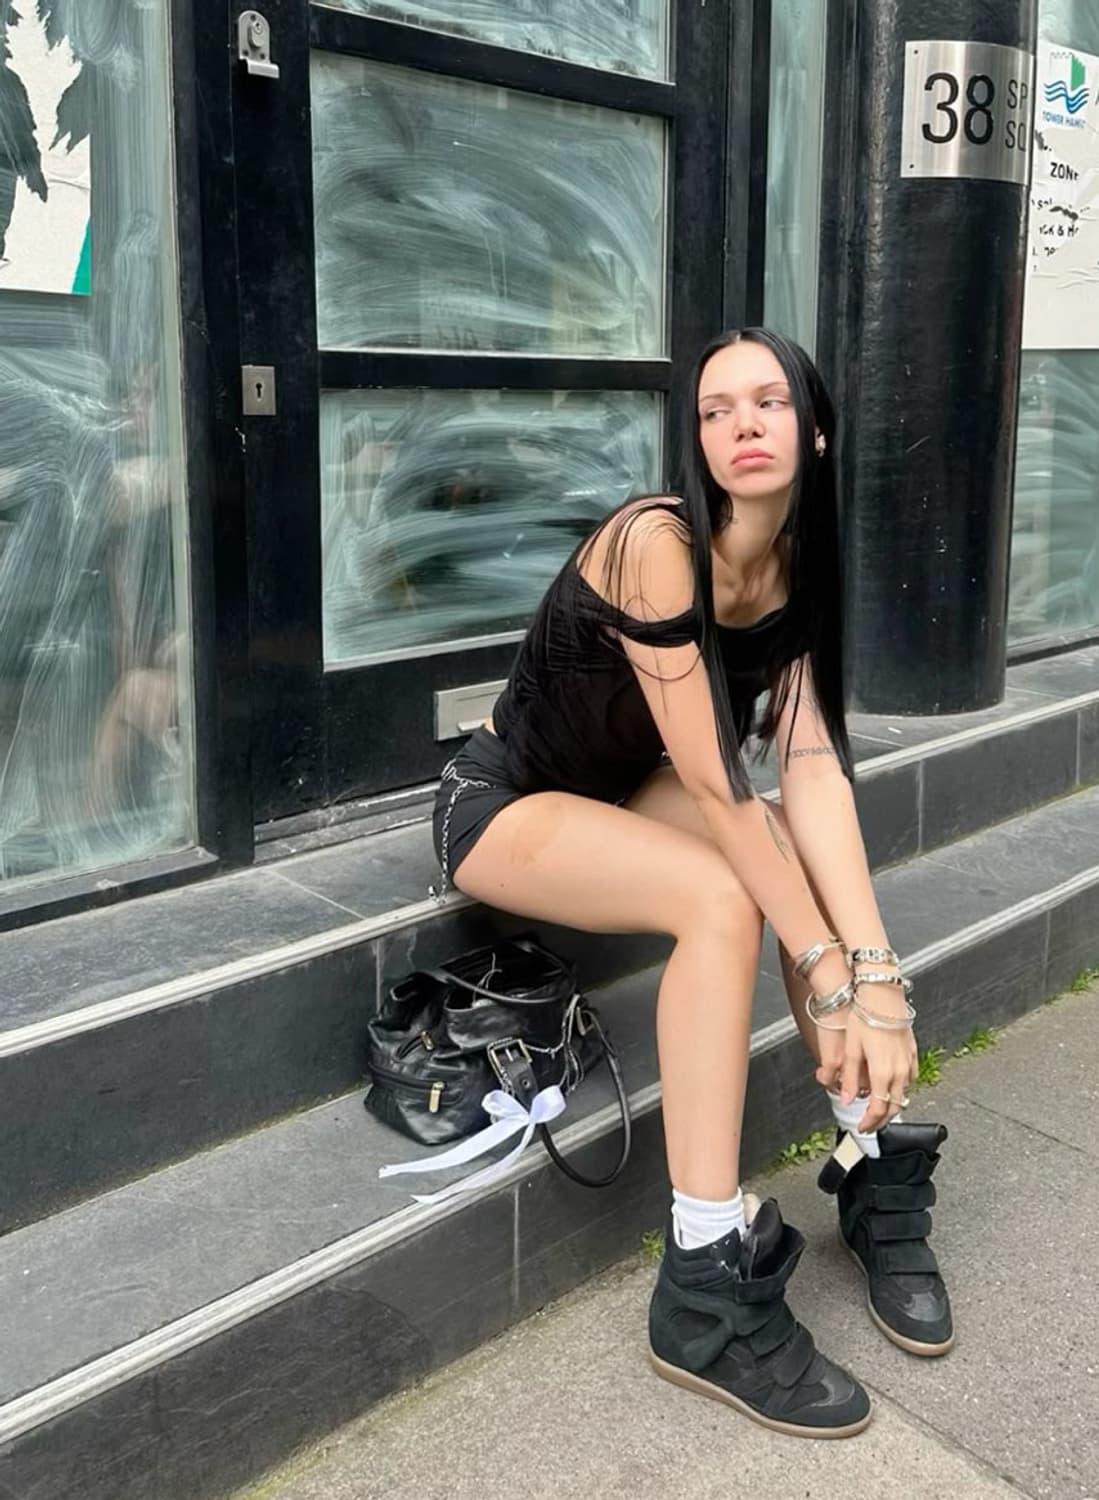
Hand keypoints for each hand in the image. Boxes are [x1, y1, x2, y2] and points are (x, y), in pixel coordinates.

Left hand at [840, 981, 917, 1132]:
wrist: (882, 995)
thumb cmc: (865, 1016)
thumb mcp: (850, 1048)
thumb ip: (848, 1076)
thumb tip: (845, 1097)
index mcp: (882, 1072)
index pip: (878, 1108)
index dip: (870, 1122)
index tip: (862, 1127)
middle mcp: (899, 1070)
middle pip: (894, 1106)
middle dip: (882, 1119)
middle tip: (870, 1124)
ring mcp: (908, 1062)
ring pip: (904, 1094)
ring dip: (891, 1104)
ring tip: (877, 1107)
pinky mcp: (912, 1053)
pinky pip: (909, 1078)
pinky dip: (899, 1088)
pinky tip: (889, 1084)